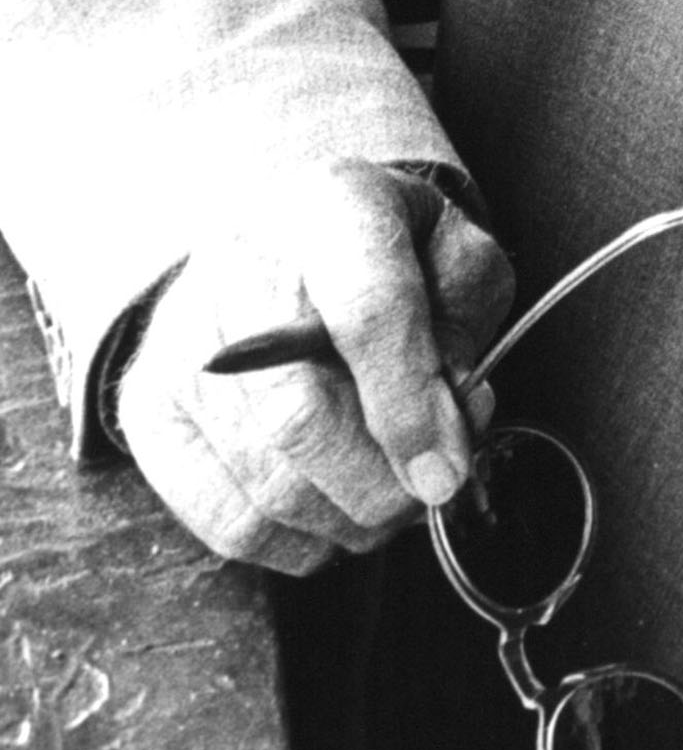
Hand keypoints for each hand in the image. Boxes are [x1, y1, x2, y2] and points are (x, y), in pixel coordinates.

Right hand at [116, 159, 514, 574]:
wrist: (283, 237)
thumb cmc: (387, 253)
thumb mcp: (454, 254)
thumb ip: (466, 325)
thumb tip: (446, 426)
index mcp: (333, 207)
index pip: (367, 313)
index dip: (409, 405)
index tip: (445, 472)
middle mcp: (241, 266)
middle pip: (300, 414)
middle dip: (381, 481)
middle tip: (430, 489)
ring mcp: (179, 342)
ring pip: (266, 481)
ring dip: (349, 518)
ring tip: (390, 492)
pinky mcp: (150, 411)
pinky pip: (227, 520)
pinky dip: (297, 541)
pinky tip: (334, 508)